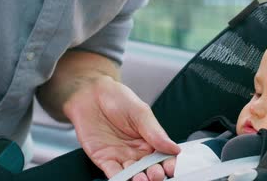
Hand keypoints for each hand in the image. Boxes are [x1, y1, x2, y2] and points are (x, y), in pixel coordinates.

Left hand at [63, 76, 179, 179]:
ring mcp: (121, 157)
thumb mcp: (141, 112)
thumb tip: (175, 148)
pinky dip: (120, 180)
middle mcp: (137, 152)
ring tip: (142, 179)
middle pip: (149, 169)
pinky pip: (113, 174)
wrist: (91, 94)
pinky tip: (126, 180)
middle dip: (154, 174)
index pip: (163, 156)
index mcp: (150, 140)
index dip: (169, 164)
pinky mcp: (104, 160)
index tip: (170, 167)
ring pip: (132, 175)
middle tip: (155, 174)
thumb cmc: (117, 99)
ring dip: (138, 179)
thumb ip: (156, 132)